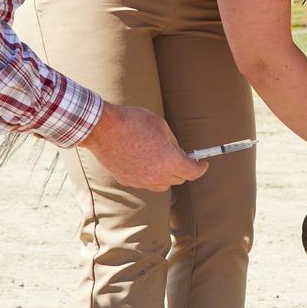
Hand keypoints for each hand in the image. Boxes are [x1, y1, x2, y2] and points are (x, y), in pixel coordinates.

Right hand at [78, 102, 207, 190]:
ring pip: (162, 185)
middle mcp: (157, 176)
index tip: (202, 163)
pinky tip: (145, 161)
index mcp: (170, 162)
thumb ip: (173, 142)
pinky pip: (145, 182)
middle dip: (183, 169)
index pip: (192, 172)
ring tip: (163, 160)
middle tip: (181, 156)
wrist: (104, 129)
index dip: (200, 168)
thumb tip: (177, 151)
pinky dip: (150, 175)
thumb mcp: (161, 126)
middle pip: (178, 180)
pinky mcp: (127, 180)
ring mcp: (141, 181)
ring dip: (167, 175)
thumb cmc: (133, 122)